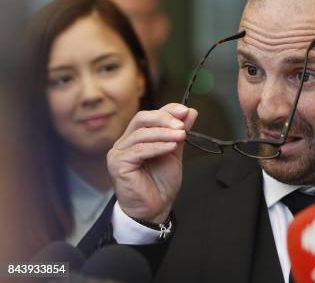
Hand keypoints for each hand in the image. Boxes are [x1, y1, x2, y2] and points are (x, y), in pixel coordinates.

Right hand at [107, 103, 197, 222]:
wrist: (155, 208)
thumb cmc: (160, 183)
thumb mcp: (174, 152)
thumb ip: (179, 133)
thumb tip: (190, 112)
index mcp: (136, 138)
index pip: (149, 116)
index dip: (167, 110)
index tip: (185, 111)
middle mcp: (124, 143)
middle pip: (141, 119)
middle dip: (164, 118)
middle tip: (181, 125)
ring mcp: (119, 153)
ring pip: (141, 134)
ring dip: (164, 133)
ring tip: (181, 136)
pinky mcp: (118, 165)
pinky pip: (138, 150)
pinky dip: (157, 146)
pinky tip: (171, 147)